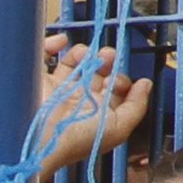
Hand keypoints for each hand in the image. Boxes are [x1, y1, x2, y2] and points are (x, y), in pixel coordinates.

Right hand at [31, 43, 155, 170]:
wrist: (41, 139)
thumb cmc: (79, 138)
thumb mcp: (118, 128)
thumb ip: (136, 106)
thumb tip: (145, 84)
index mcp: (95, 111)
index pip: (112, 88)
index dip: (118, 79)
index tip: (114, 81)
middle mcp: (77, 98)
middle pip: (95, 72)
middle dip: (105, 60)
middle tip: (107, 56)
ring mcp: (56, 87)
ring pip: (73, 62)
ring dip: (83, 52)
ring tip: (87, 53)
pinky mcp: (36, 78)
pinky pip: (43, 55)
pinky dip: (52, 44)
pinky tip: (62, 42)